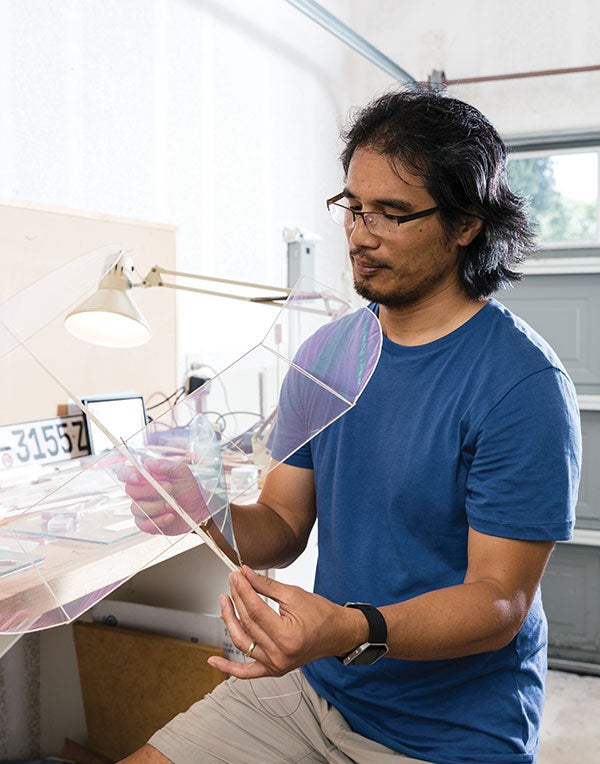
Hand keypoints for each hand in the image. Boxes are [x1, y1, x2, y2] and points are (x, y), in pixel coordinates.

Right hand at [116, 458, 209, 534]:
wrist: (199, 508)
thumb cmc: (188, 487)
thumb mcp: (181, 472)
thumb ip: (166, 465)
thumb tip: (149, 462)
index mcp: (145, 478)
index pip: (125, 474)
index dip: (127, 475)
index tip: (139, 477)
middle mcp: (139, 493)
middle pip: (130, 491)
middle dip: (150, 490)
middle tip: (170, 488)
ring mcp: (142, 509)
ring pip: (138, 508)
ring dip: (157, 506)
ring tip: (173, 504)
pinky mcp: (147, 524)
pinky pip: (144, 525)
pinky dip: (159, 521)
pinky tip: (170, 516)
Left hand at [207, 566, 361, 677]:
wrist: (337, 634)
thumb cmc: (321, 614)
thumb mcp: (294, 595)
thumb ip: (266, 586)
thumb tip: (246, 574)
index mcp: (287, 636)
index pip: (255, 610)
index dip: (243, 590)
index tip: (236, 575)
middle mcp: (279, 655)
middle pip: (247, 623)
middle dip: (237, 599)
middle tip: (232, 581)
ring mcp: (275, 665)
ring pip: (242, 642)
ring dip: (229, 621)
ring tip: (224, 600)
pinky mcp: (272, 670)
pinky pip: (246, 672)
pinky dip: (228, 668)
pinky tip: (212, 661)